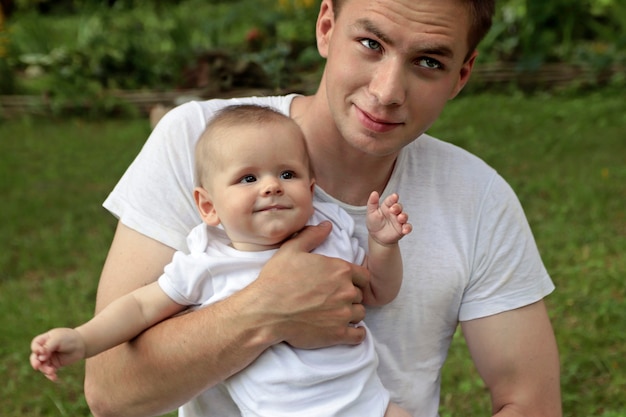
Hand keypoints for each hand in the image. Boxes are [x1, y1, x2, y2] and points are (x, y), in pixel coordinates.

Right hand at [30, 328, 85, 380]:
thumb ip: (48, 346)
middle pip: (35, 357)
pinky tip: (54, 378)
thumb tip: (41, 357)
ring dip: (45, 370)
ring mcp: (49, 358)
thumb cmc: (70, 338)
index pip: (35, 345)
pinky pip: (49, 372)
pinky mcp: (54, 365)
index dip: (36, 349)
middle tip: (37, 366)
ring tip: (52, 371)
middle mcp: (44, 349)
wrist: (82, 344)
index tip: (42, 351)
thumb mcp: (58, 339)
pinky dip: (50, 375)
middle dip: (35, 362)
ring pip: (42, 366)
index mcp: (44, 340)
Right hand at [249, 222, 368, 348]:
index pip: (363, 275)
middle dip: (350, 296)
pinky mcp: (338, 334)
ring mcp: (344, 314)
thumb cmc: (277, 279)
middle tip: (334, 299)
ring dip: (351, 314)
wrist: (265, 311)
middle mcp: (346, 291)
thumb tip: (327, 225)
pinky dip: (356, 333)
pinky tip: (347, 330)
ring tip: (337, 314)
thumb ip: (312, 236)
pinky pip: (359, 336)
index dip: (354, 279)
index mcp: (340, 270)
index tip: (342, 284)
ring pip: (360, 314)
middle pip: (360, 295)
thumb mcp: (292, 250)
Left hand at [366, 191, 411, 244]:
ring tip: (400, 218)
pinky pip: (407, 227)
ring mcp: (399, 220)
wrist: (376, 237)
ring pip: (404, 216)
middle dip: (397, 207)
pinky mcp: (402, 229)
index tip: (394, 196)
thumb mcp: (371, 213)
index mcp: (387, 206)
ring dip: (404, 216)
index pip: (391, 200)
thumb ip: (372, 203)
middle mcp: (394, 212)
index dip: (393, 198)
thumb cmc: (373, 223)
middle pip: (399, 207)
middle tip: (393, 209)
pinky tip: (404, 230)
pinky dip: (407, 228)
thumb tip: (374, 192)